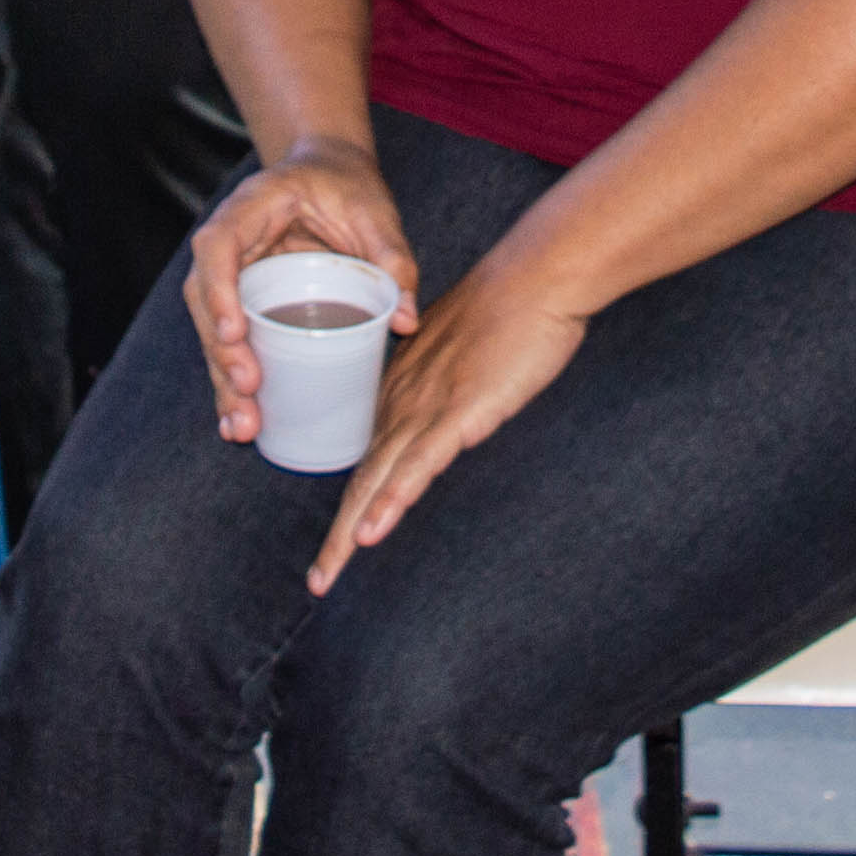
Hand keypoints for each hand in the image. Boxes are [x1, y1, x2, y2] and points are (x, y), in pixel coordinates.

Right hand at [180, 139, 417, 452]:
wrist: (329, 169)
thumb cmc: (348, 186)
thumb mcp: (376, 212)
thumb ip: (393, 257)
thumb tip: (406, 321)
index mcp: (251, 207)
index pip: (217, 247)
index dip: (219, 291)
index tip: (234, 334)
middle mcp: (229, 241)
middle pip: (205, 299)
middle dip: (222, 352)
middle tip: (248, 392)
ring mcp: (232, 274)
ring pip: (213, 329)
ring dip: (224, 380)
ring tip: (244, 427)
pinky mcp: (244, 301)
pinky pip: (231, 342)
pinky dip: (235, 382)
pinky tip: (245, 424)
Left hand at [309, 257, 580, 593]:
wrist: (536, 276)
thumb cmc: (511, 307)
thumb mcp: (467, 352)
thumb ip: (450, 383)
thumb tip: (448, 409)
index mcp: (402, 387)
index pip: (368, 454)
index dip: (352, 502)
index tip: (340, 541)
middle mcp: (403, 401)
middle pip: (362, 477)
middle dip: (339, 535)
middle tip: (319, 579)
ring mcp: (427, 407)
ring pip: (378, 480)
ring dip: (351, 531)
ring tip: (329, 574)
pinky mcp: (458, 412)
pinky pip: (417, 466)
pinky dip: (391, 501)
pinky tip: (371, 533)